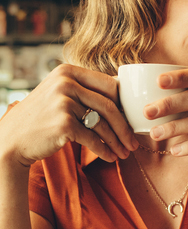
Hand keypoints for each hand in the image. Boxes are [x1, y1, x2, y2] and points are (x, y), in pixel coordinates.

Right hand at [0, 64, 137, 166]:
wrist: (12, 139)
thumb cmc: (42, 118)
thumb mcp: (60, 94)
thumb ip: (85, 90)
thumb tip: (122, 90)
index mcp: (68, 71)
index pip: (110, 86)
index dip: (125, 106)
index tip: (133, 121)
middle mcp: (65, 83)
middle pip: (110, 106)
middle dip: (125, 128)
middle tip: (134, 143)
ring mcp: (63, 102)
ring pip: (103, 125)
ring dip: (117, 142)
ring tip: (125, 153)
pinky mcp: (63, 124)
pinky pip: (93, 139)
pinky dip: (105, 151)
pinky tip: (111, 157)